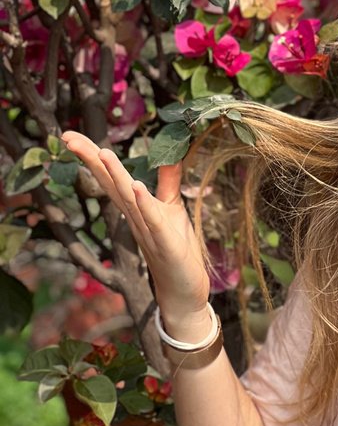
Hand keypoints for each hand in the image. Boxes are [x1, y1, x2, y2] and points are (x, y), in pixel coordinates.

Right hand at [61, 131, 211, 338]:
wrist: (183, 290)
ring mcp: (148, 231)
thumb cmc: (176, 249)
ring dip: (114, 176)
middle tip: (67, 138)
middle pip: (109, 184)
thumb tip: (170, 153)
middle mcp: (134, 217)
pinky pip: (153, 221)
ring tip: (102, 152)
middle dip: (90, 160)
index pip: (108, 177)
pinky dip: (144, 203)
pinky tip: (135, 186)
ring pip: (127, 199)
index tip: (68, 135)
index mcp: (133, 208)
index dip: (90, 156)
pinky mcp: (166, 244)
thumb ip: (168, 182)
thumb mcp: (172, 209)